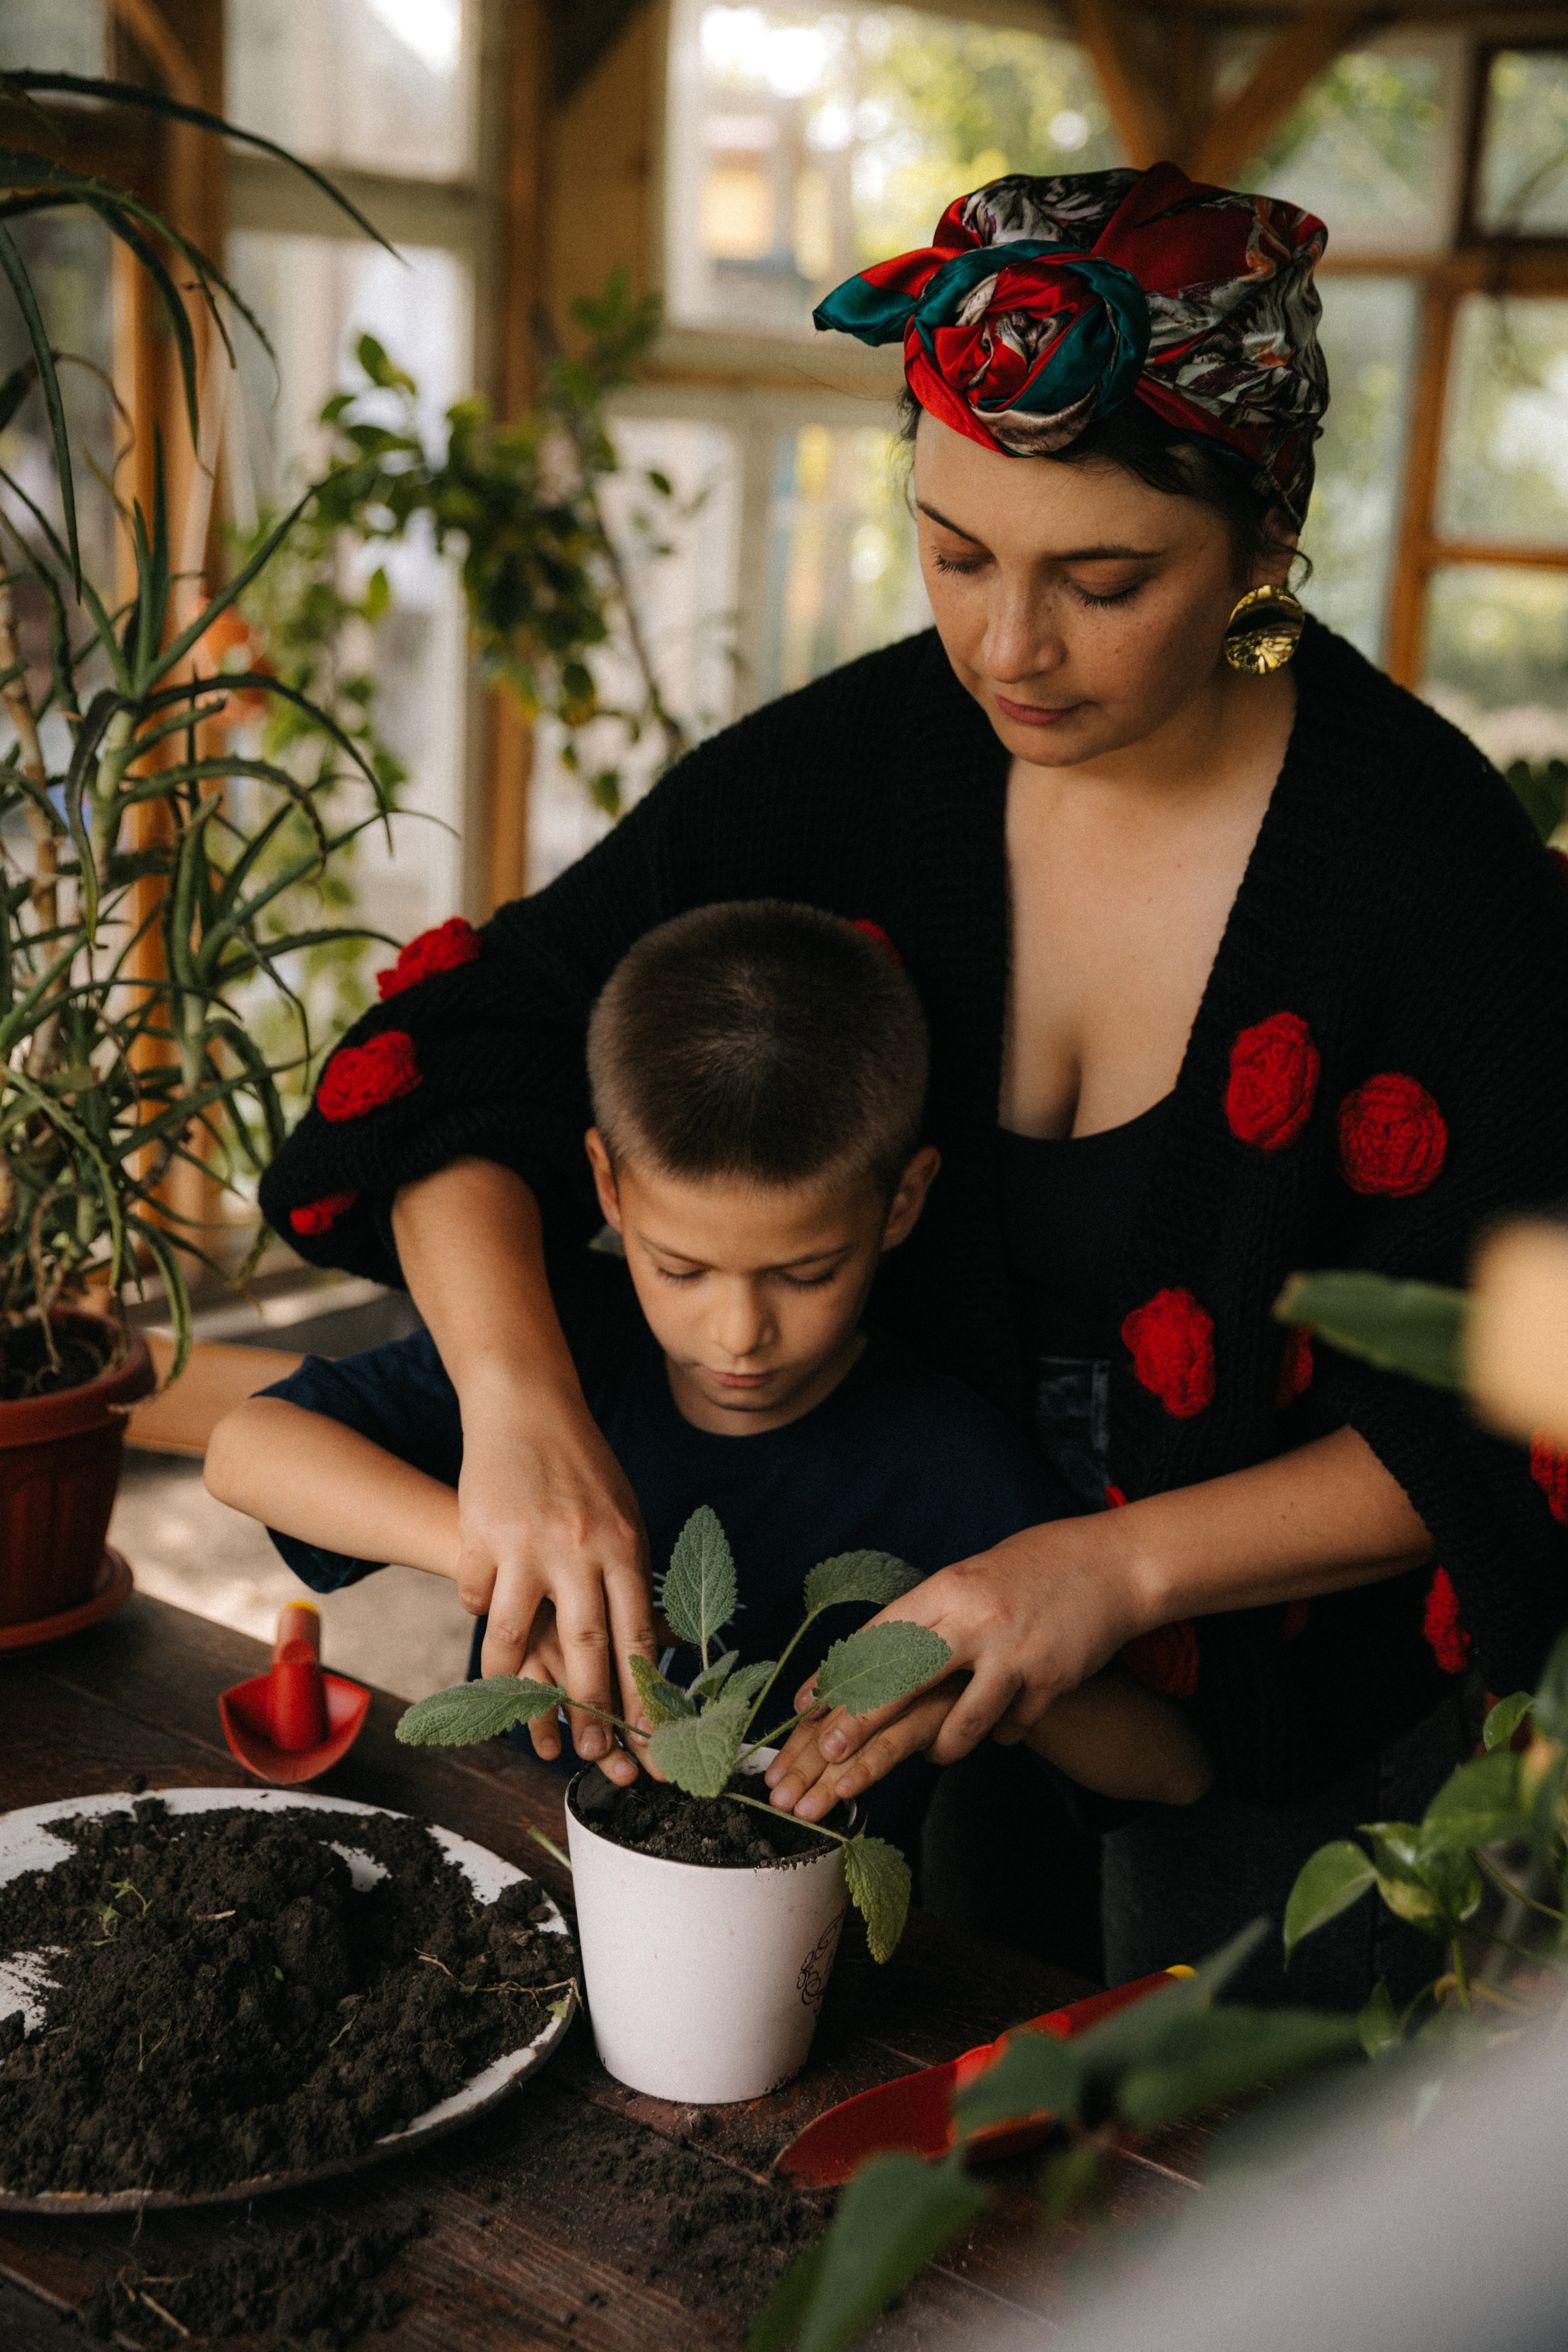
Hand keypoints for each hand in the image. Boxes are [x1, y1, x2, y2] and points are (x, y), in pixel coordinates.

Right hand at [458, 1371, 656, 1783]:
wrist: (527, 1408)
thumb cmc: (583, 1469)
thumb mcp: (625, 1517)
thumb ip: (633, 1578)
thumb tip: (652, 1647)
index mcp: (625, 1546)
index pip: (639, 1636)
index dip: (644, 1694)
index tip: (651, 1740)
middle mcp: (580, 1549)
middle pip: (588, 1645)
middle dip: (592, 1708)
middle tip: (593, 1755)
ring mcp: (527, 1544)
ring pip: (514, 1633)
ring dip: (514, 1678)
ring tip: (519, 1708)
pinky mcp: (481, 1536)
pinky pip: (474, 1596)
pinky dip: (476, 1609)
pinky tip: (481, 1610)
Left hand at [765, 1515, 1142, 1810]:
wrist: (1116, 1564)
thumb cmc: (1036, 1567)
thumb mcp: (972, 1575)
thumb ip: (931, 1613)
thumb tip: (875, 1652)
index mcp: (949, 1587)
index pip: (880, 1636)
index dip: (840, 1674)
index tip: (804, 1705)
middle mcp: (976, 1620)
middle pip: (904, 1678)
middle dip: (862, 1719)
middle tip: (828, 1752)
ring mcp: (1013, 1654)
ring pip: (960, 1723)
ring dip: (942, 1747)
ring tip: (936, 1753)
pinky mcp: (1048, 1682)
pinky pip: (1009, 1728)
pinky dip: (1001, 1732)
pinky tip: (1004, 1725)